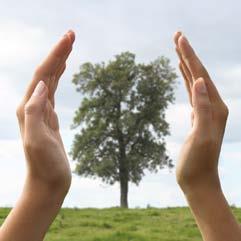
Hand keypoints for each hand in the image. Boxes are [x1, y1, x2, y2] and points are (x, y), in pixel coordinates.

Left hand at [16, 31, 74, 193]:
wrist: (48, 182)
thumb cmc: (44, 166)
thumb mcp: (37, 141)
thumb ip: (34, 112)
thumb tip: (43, 85)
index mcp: (28, 108)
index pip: (43, 75)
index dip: (55, 55)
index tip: (68, 38)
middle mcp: (32, 106)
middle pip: (46, 73)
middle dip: (58, 53)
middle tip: (71, 34)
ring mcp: (42, 111)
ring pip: (50, 80)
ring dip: (59, 62)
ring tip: (68, 46)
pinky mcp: (50, 118)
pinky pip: (53, 92)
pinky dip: (58, 78)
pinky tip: (62, 72)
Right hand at [174, 32, 240, 240]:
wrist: (198, 180)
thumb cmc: (198, 163)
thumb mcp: (201, 136)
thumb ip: (202, 109)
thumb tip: (201, 81)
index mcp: (215, 107)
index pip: (201, 75)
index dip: (190, 56)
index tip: (179, 38)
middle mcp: (213, 105)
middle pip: (199, 74)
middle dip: (188, 54)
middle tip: (177, 36)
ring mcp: (205, 110)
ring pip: (196, 81)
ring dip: (187, 65)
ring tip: (178, 50)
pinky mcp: (197, 116)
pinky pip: (192, 93)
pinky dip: (187, 80)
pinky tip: (184, 74)